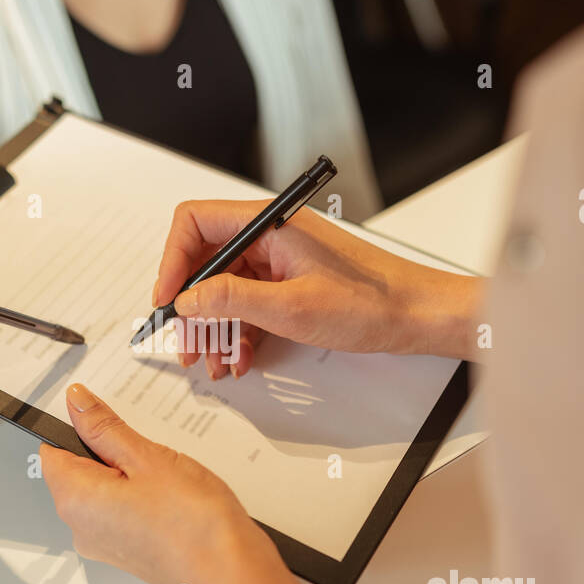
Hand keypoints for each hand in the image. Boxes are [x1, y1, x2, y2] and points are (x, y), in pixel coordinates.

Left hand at [40, 383, 286, 583]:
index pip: (52, 451)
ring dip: (131, 474)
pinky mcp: (128, 552)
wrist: (231, 576)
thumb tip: (76, 402)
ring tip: (168, 479)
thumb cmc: (194, 523)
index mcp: (75, 499)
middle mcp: (81, 527)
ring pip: (104, 490)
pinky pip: (122, 511)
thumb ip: (105, 428)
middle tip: (150, 452)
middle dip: (110, 452)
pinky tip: (173, 497)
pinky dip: (142, 497)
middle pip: (79, 470)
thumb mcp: (147, 458)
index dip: (79, 429)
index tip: (109, 422)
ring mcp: (104, 543)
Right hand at [152, 200, 482, 376]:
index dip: (172, 261)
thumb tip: (188, 299)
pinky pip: (249, 305)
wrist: (416, 315)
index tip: (167, 300)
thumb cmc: (371, 301)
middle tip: (188, 344)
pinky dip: (239, 332)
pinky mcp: (289, 284)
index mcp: (268, 224)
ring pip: (226, 290)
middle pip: (206, 262)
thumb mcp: (292, 307)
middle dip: (193, 307)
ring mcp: (279, 261)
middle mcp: (270, 236)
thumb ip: (233, 300)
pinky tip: (240, 358)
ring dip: (215, 327)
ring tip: (214, 361)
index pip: (195, 223)